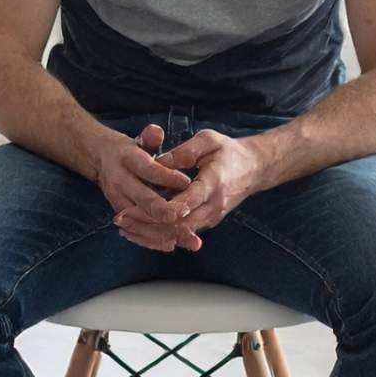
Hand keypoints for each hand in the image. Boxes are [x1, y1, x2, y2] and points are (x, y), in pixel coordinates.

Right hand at [90, 123, 194, 250]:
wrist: (100, 160)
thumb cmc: (131, 151)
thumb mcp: (140, 139)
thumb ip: (149, 136)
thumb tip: (155, 132)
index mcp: (127, 160)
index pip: (148, 170)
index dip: (167, 177)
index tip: (187, 182)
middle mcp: (120, 182)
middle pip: (143, 200)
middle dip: (166, 210)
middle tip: (186, 213)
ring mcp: (118, 201)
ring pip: (141, 220)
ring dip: (163, 230)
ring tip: (187, 235)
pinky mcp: (121, 214)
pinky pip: (137, 231)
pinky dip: (154, 240)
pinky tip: (173, 244)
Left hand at [115, 129, 263, 251]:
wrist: (255, 168)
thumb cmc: (229, 152)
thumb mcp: (208, 140)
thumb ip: (184, 151)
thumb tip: (159, 163)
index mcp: (213, 183)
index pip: (186, 203)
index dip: (159, 209)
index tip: (134, 207)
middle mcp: (213, 206)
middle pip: (178, 226)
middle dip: (147, 226)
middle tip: (120, 219)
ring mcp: (210, 217)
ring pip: (178, 235)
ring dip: (150, 234)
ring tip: (124, 228)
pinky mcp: (206, 221)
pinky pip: (182, 234)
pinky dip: (160, 235)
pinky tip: (139, 231)